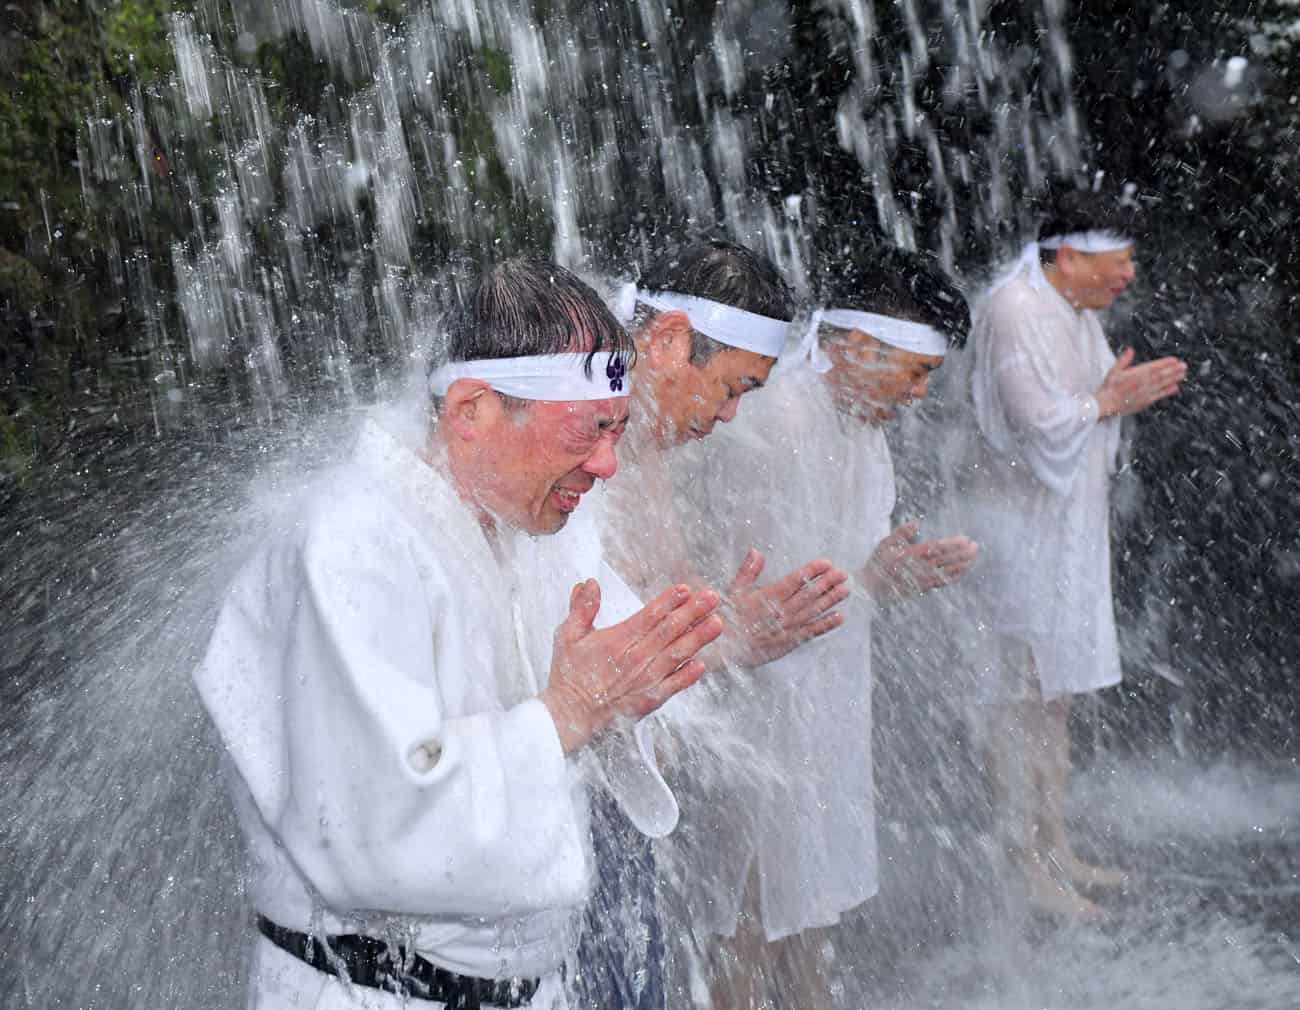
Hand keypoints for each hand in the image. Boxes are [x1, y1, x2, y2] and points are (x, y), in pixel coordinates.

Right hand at [541, 580, 722, 753]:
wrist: (569, 714)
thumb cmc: (569, 674)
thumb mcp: (567, 635)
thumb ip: (582, 608)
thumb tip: (589, 583)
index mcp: (618, 640)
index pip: (649, 615)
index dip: (669, 601)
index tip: (686, 589)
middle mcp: (636, 658)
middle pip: (669, 630)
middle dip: (693, 612)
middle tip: (712, 597)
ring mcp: (645, 680)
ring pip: (677, 655)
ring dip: (698, 639)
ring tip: (717, 623)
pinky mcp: (650, 699)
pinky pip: (674, 686)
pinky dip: (688, 676)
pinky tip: (702, 664)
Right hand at [722, 549, 849, 666]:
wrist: (726, 649)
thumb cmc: (729, 618)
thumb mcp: (734, 591)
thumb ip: (748, 571)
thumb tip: (756, 552)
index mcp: (768, 596)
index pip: (795, 580)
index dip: (812, 571)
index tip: (826, 563)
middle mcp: (781, 611)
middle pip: (809, 594)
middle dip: (828, 583)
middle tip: (843, 574)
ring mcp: (788, 627)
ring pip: (814, 611)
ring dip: (831, 600)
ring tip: (846, 590)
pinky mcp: (790, 641)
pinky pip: (812, 632)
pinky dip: (826, 625)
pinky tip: (839, 617)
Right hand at [863, 522, 977, 602]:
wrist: (871, 588)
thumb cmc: (878, 563)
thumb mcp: (885, 544)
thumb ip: (901, 532)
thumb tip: (916, 522)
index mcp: (909, 554)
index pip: (936, 548)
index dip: (952, 544)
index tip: (965, 539)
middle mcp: (917, 568)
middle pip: (945, 560)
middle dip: (962, 553)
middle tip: (975, 547)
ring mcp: (921, 580)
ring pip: (946, 572)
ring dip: (962, 565)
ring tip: (973, 557)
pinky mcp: (922, 588)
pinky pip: (942, 583)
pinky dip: (954, 577)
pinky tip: (963, 571)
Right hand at [1095, 348, 1186, 417]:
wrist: (1105, 405)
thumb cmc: (1109, 388)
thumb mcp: (1113, 371)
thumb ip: (1123, 360)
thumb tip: (1130, 350)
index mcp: (1135, 374)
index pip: (1153, 367)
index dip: (1164, 363)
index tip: (1174, 360)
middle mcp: (1142, 383)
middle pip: (1161, 375)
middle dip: (1173, 370)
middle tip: (1183, 366)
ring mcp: (1145, 393)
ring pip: (1162, 384)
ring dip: (1173, 379)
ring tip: (1183, 374)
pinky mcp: (1145, 401)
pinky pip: (1159, 395)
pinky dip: (1168, 391)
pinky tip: (1175, 387)